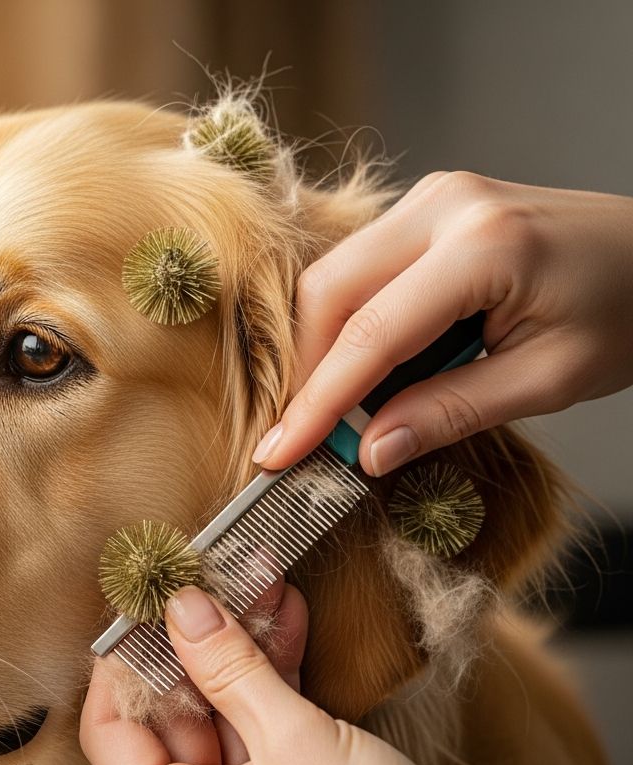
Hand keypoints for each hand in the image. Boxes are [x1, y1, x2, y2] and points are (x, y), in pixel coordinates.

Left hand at [80, 584, 632, 764]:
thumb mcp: (292, 739)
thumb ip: (229, 667)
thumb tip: (182, 609)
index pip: (109, 731)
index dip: (120, 664)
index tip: (141, 606)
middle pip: (170, 718)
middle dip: (195, 644)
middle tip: (210, 580)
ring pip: (222, 717)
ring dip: (241, 654)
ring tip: (258, 584)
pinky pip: (261, 732)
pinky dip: (272, 682)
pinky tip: (288, 624)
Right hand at [251, 173, 632, 474]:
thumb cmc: (627, 312)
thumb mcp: (549, 379)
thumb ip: (451, 412)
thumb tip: (370, 452)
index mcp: (484, 245)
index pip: (372, 334)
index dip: (317, 403)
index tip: (278, 454)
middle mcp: (444, 205)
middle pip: (330, 291)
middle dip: (305, 371)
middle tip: (301, 438)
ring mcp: (431, 199)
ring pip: (334, 277)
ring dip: (322, 349)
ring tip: (334, 411)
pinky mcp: (426, 210)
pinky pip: (359, 269)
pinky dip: (347, 325)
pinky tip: (361, 370)